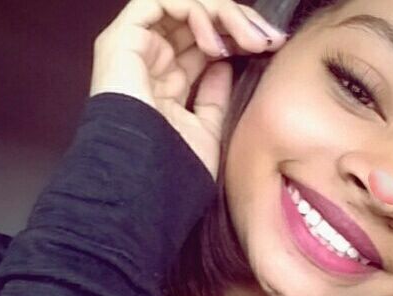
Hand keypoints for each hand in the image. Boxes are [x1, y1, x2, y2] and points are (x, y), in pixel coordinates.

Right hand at [90, 0, 286, 178]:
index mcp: (168, 85)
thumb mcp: (206, 129)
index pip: (204, 44)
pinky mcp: (122, 39)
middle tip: (268, 38)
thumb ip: (214, 97)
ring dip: (223, 15)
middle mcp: (151, 63)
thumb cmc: (175, 167)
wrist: (146, 182)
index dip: (237, 37)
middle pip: (197, 21)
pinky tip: (215, 43)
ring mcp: (136, 49)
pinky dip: (194, 13)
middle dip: (237, 22)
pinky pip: (160, 3)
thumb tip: (225, 66)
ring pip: (183, 6)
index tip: (269, 47)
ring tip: (250, 40)